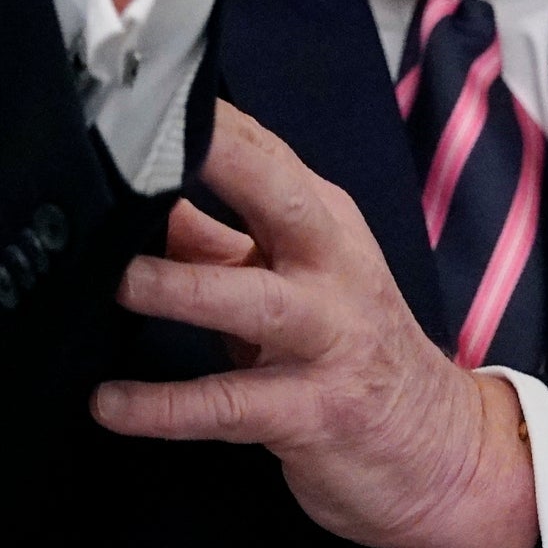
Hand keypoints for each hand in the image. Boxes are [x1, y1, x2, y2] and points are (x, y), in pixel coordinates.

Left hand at [91, 103, 540, 547]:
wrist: (435, 447)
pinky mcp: (310, 411)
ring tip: (119, 283)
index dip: (207, 123)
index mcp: (324, 226)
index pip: (266, 154)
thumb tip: (141, 200)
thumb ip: (216, 241)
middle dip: (219, 165)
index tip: (142, 99)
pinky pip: (227, 405)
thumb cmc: (354, 353)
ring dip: (180, 289)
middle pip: (280, 199)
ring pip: (250, 301)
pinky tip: (112, 404)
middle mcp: (331, 269)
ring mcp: (326, 338)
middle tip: (144, 150)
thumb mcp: (291, 282)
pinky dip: (164, 408)